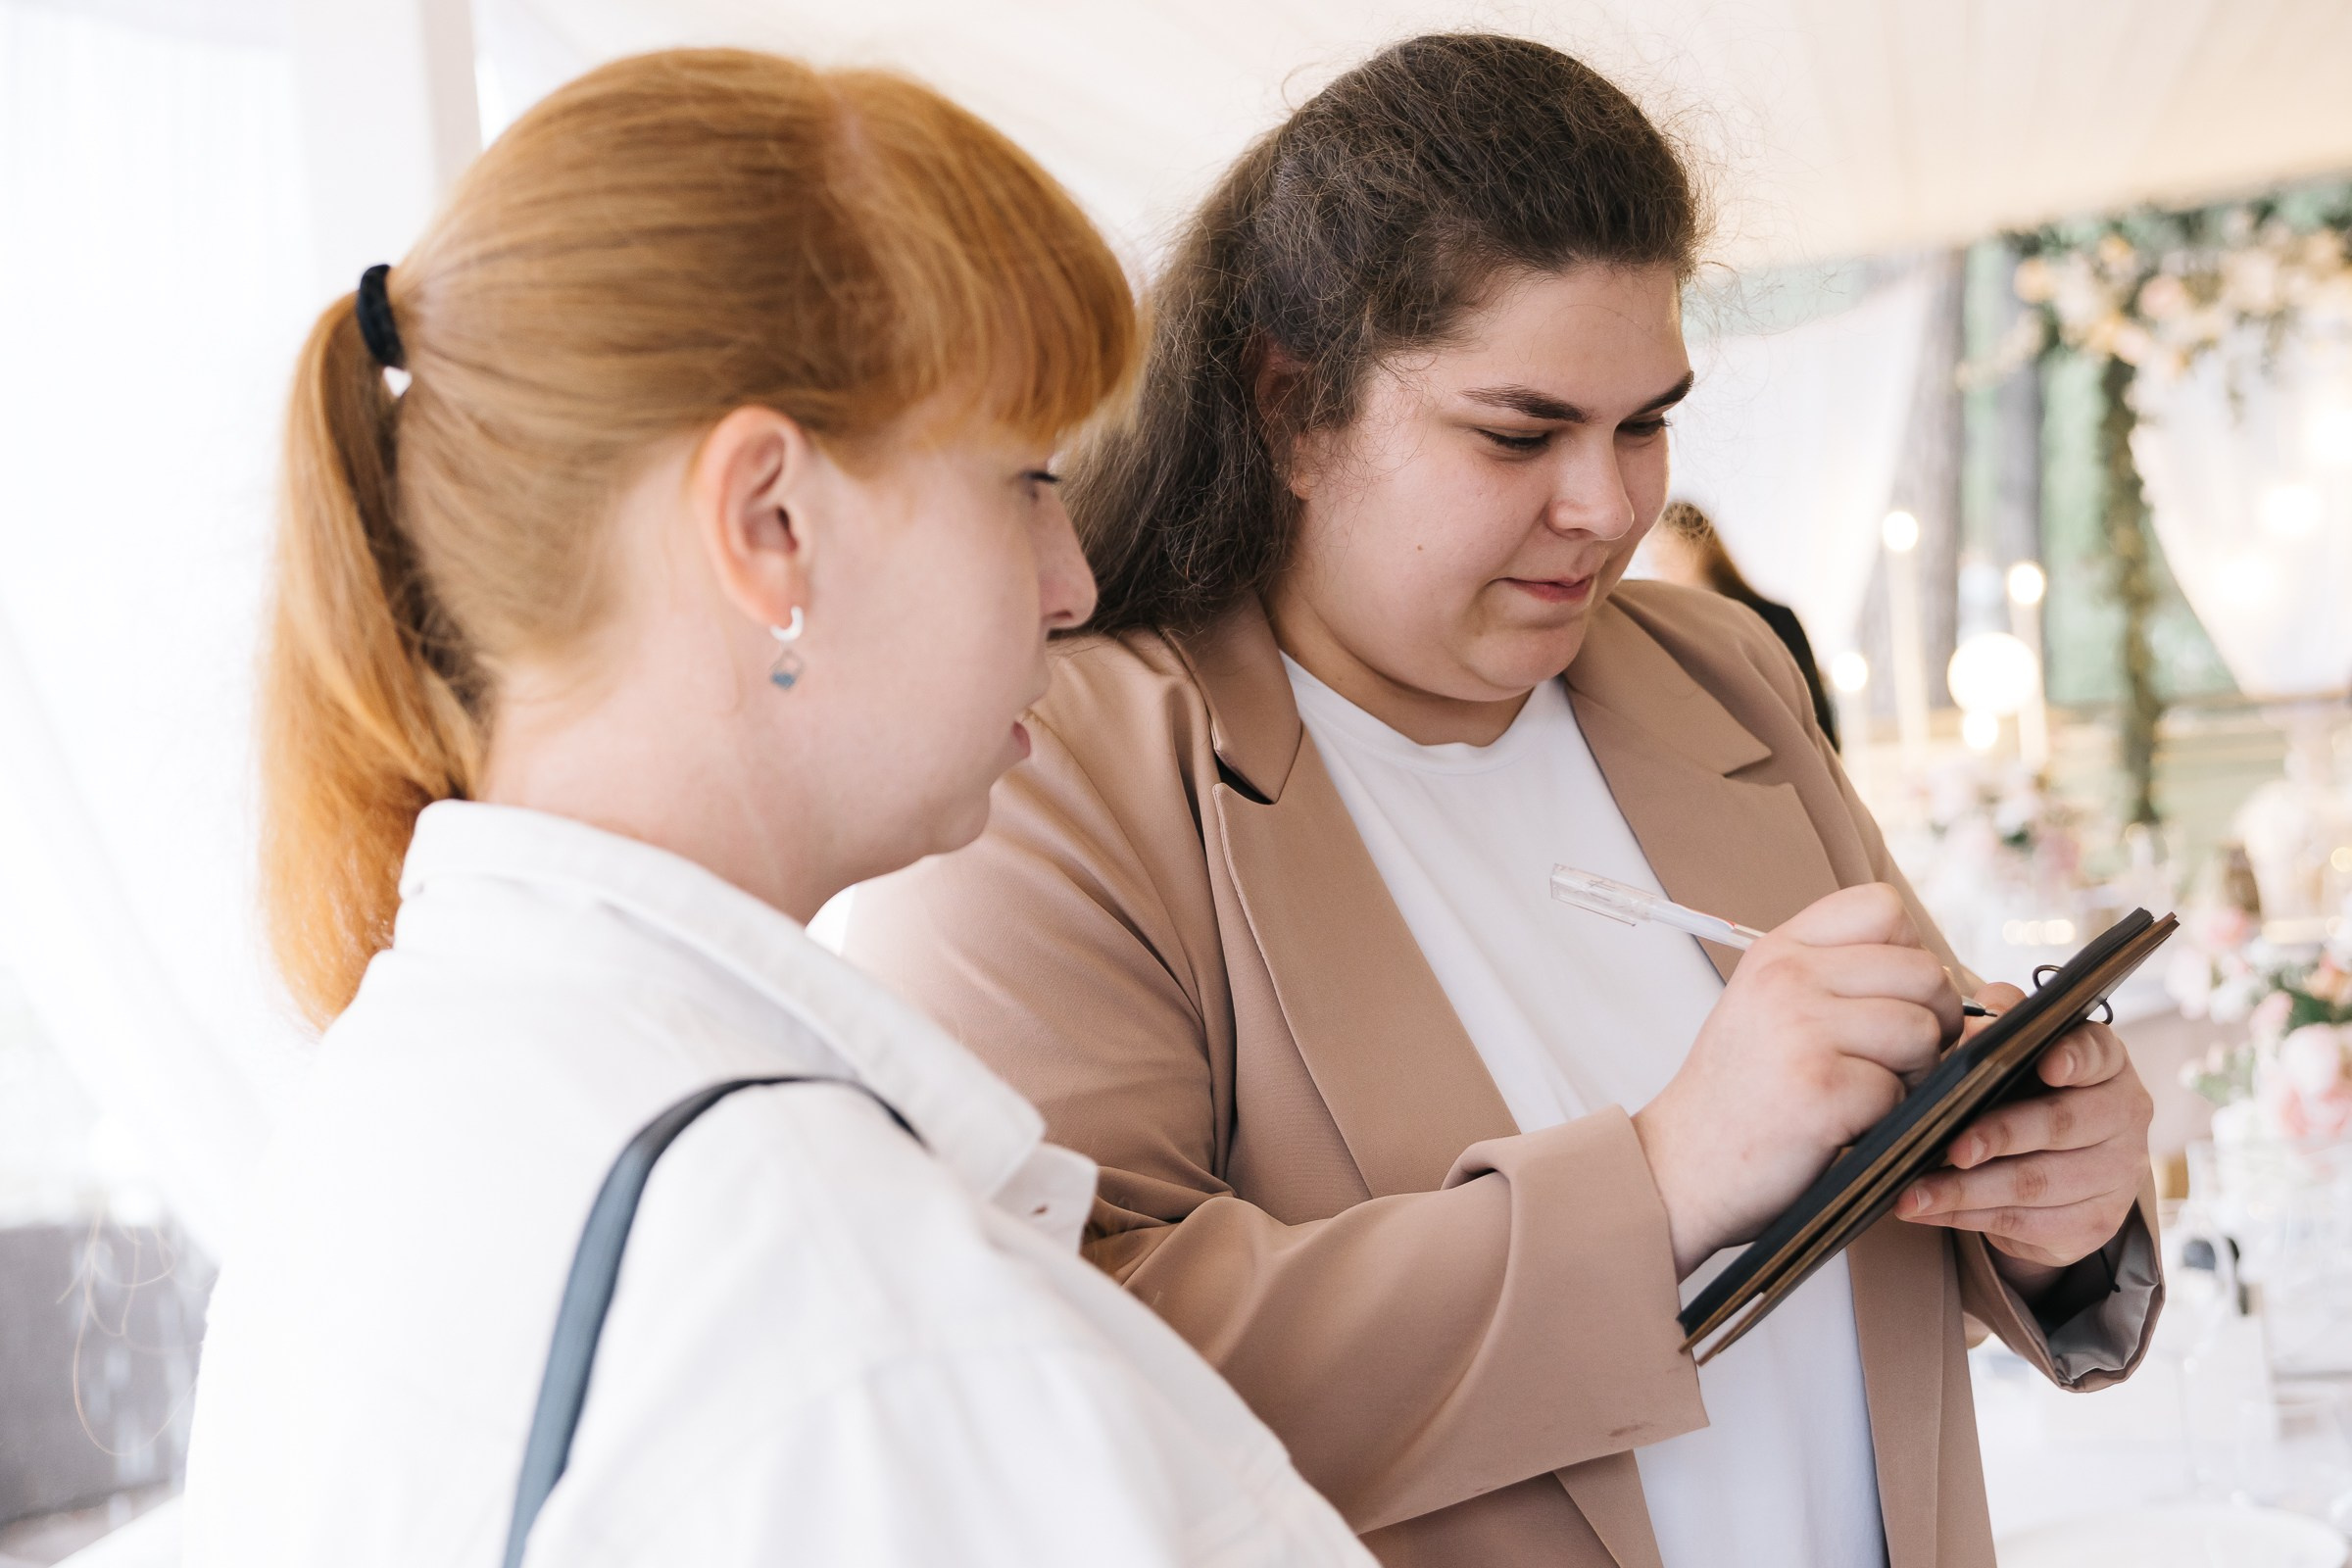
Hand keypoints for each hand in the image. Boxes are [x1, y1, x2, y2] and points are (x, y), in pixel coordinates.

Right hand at [1634, 884, 1962, 1276]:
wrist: (1680, 1166)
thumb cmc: (1740, 1093)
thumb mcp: (1768, 1005)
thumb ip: (1834, 974)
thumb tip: (1941, 977)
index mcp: (1778, 951)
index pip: (1884, 908)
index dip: (1908, 954)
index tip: (1889, 997)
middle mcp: (1787, 978)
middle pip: (1924, 973)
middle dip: (1931, 1022)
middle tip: (1894, 1060)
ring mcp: (1801, 1031)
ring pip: (1924, 1031)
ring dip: (1915, 1073)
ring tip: (1865, 1092)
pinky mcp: (1821, 1090)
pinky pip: (1902, 1091)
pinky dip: (1886, 1118)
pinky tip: (1843, 1125)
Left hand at [1897, 981, 2153, 1293]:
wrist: (2052, 1167)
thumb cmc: (2023, 1092)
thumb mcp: (2012, 1053)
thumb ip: (1999, 1023)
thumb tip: (1975, 1024)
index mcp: (2105, 1063)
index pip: (2096, 1053)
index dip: (2073, 1058)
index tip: (2045, 1063)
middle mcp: (2122, 1116)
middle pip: (2062, 1124)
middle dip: (2001, 1136)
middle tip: (1952, 1147)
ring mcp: (2114, 1175)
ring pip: (2036, 1184)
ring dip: (1967, 1190)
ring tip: (1913, 1192)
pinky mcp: (2092, 1223)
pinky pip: (2024, 1224)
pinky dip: (1966, 1218)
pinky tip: (1925, 1210)